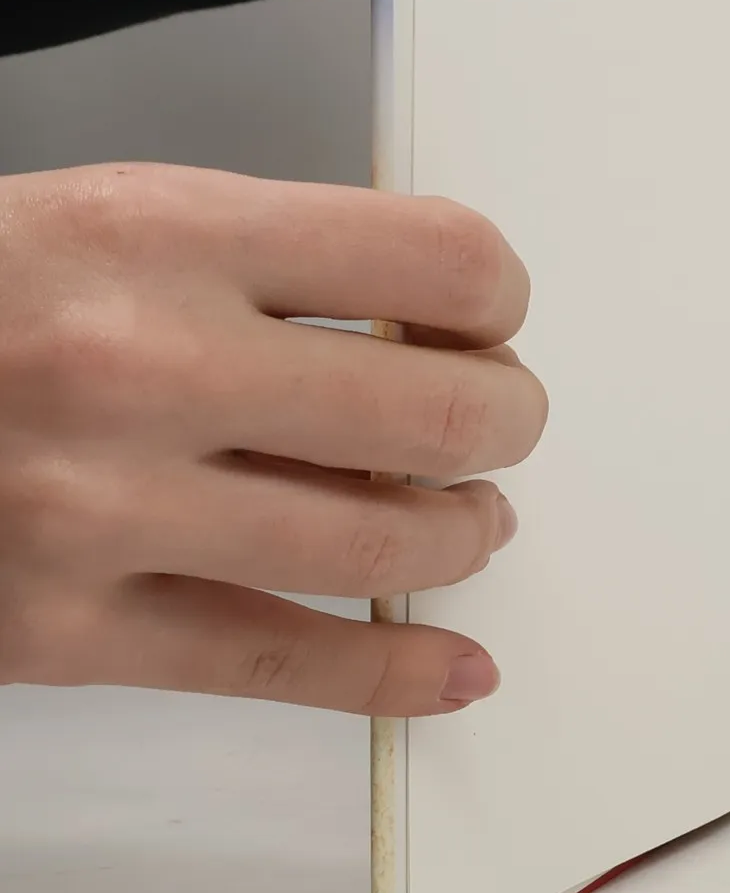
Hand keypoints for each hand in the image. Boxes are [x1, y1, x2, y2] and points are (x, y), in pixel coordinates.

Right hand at [0, 165, 546, 715]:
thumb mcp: (99, 218)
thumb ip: (259, 261)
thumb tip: (430, 324)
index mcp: (157, 232)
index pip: (434, 261)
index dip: (495, 297)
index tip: (489, 319)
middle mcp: (138, 365)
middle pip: (440, 415)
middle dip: (505, 421)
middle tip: (499, 423)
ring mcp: (98, 510)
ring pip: (380, 546)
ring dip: (462, 536)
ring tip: (468, 521)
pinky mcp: (61, 633)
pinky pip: (275, 664)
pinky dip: (389, 674)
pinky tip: (452, 672)